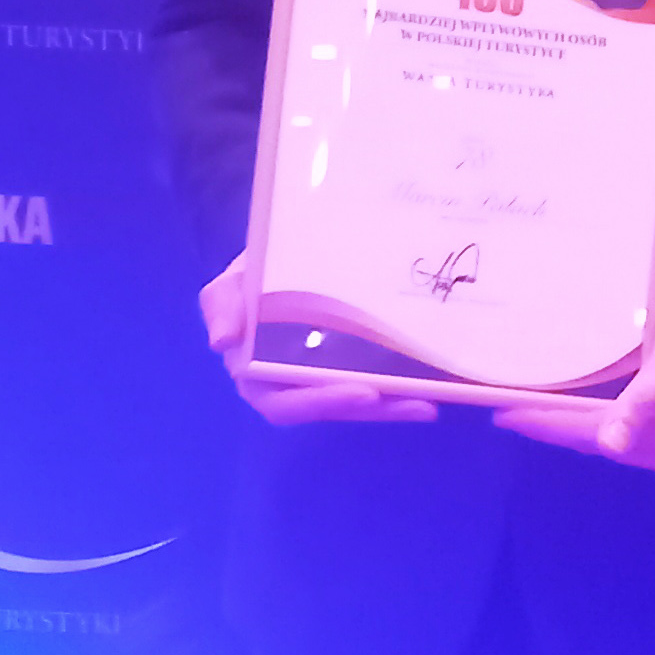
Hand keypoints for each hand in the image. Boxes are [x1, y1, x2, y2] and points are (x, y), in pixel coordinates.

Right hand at [200, 258, 436, 426]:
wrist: (288, 247)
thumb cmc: (256, 270)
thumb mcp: (232, 279)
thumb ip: (222, 303)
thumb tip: (222, 342)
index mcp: (255, 369)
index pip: (282, 400)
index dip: (319, 402)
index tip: (361, 391)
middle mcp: (289, 382)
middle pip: (325, 406)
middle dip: (361, 406)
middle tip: (400, 397)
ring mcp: (322, 376)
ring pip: (355, 401)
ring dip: (390, 405)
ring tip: (425, 401)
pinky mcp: (351, 368)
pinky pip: (374, 386)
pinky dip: (400, 391)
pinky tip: (433, 392)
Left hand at [493, 291, 654, 478]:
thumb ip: (646, 398)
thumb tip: (612, 443)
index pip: (594, 434)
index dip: (550, 424)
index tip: (507, 415)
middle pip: (600, 443)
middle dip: (555, 428)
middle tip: (509, 412)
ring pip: (613, 444)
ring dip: (574, 430)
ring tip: (533, 414)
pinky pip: (629, 439)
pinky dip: (598, 428)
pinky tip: (576, 418)